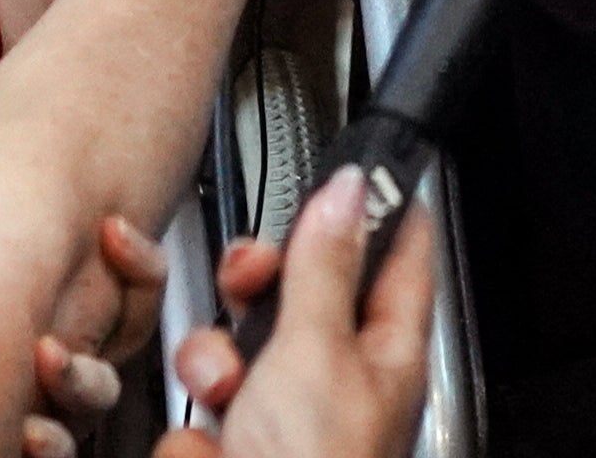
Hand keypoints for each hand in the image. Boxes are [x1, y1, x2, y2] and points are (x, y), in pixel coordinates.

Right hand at [0, 218, 160, 457]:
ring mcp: (79, 367)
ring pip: (101, 391)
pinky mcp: (121, 304)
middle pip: (63, 440)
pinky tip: (111, 233)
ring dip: (82, 378)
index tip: (18, 439)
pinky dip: (137, 268)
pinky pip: (145, 298)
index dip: (31, 448)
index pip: (22, 451)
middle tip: (34, 411)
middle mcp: (33, 411)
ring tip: (50, 351)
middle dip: (53, 429)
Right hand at [162, 172, 436, 457]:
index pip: (401, 255)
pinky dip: (194, 434)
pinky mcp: (232, 451)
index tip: (353, 167)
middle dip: (253, 291)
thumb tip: (351, 188)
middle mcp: (338, 383)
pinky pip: (198, 413)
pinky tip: (213, 450)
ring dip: (212, 371)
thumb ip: (324, 269)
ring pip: (231, 355)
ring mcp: (283, 420)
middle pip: (296, 295)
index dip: (380, 205)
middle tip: (246, 284)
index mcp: (387, 352)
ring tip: (224, 396)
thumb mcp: (317, 351)